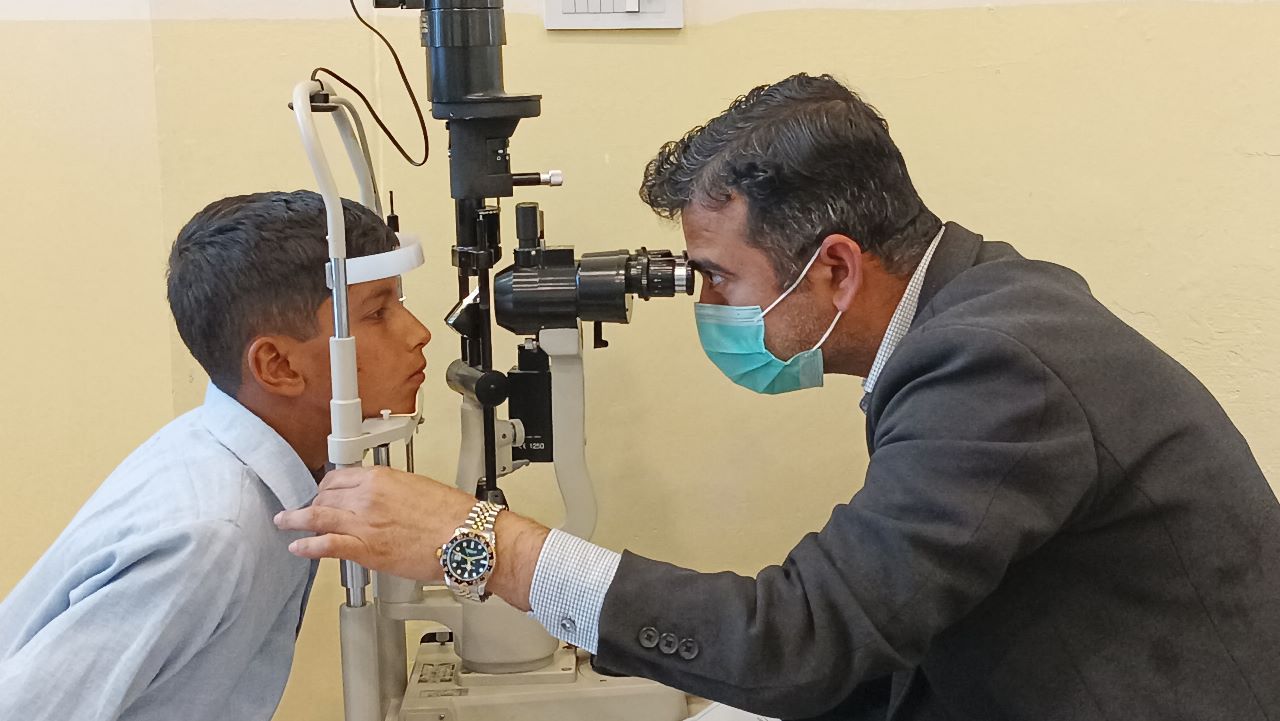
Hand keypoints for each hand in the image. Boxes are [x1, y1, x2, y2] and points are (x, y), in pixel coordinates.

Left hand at [274, 466, 474, 581]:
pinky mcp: (364, 549)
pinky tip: (298, 547)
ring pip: (317, 516)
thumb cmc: (453, 516)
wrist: (464, 538)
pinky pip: (325, 545)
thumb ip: (393, 491)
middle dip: (313, 503)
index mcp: (381, 477)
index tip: (322, 492)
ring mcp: (363, 523)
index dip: (326, 487)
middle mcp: (367, 496)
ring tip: (285, 522)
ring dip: (296, 520)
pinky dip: (307, 546)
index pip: (339, 477)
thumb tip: (384, 499)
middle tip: (305, 510)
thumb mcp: (419, 487)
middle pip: (325, 496)